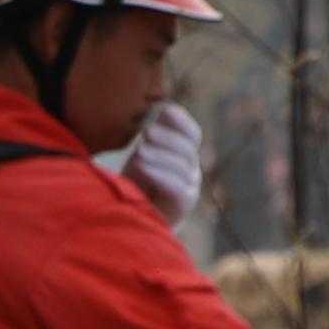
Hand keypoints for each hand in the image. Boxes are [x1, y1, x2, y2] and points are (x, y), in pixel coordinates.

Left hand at [111, 100, 205, 220]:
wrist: (136, 220)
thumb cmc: (137, 185)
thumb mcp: (141, 156)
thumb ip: (151, 138)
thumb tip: (159, 109)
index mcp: (184, 154)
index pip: (192, 134)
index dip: (181, 120)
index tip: (165, 109)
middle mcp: (192, 169)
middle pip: (188, 147)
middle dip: (167, 137)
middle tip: (145, 132)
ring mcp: (191, 186)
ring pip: (181, 165)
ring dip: (158, 155)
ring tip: (138, 151)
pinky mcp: (184, 203)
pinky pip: (176, 185)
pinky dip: (158, 174)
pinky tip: (141, 167)